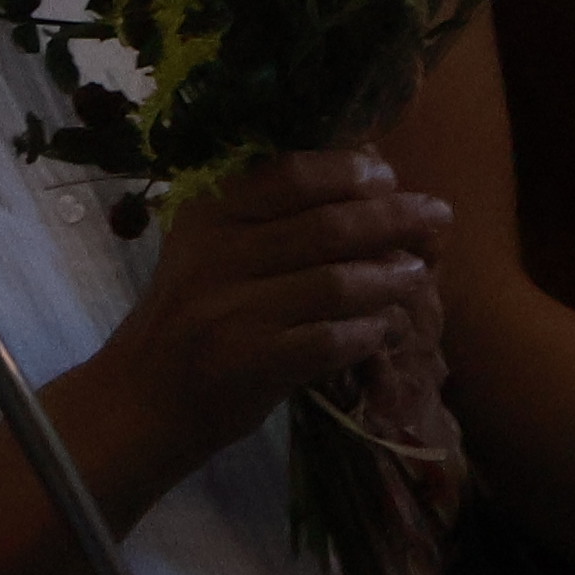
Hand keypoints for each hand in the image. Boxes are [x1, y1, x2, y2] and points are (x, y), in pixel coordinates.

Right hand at [81, 150, 449, 486]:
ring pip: (334, 283)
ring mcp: (232, 310)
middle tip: (436, 215)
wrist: (138, 403)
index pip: (289, 175)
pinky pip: (328, 340)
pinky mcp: (250, 363)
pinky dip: (367, 333)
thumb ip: (266, 219)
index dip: (348, 171)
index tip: (388, 175)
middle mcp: (216, 254)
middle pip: (325, 225)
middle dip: (393, 218)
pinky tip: (386, 331)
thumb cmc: (184, 321)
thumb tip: (364, 179)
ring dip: (389, 278)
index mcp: (207, 213)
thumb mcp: (206, 252)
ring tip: (418, 275)